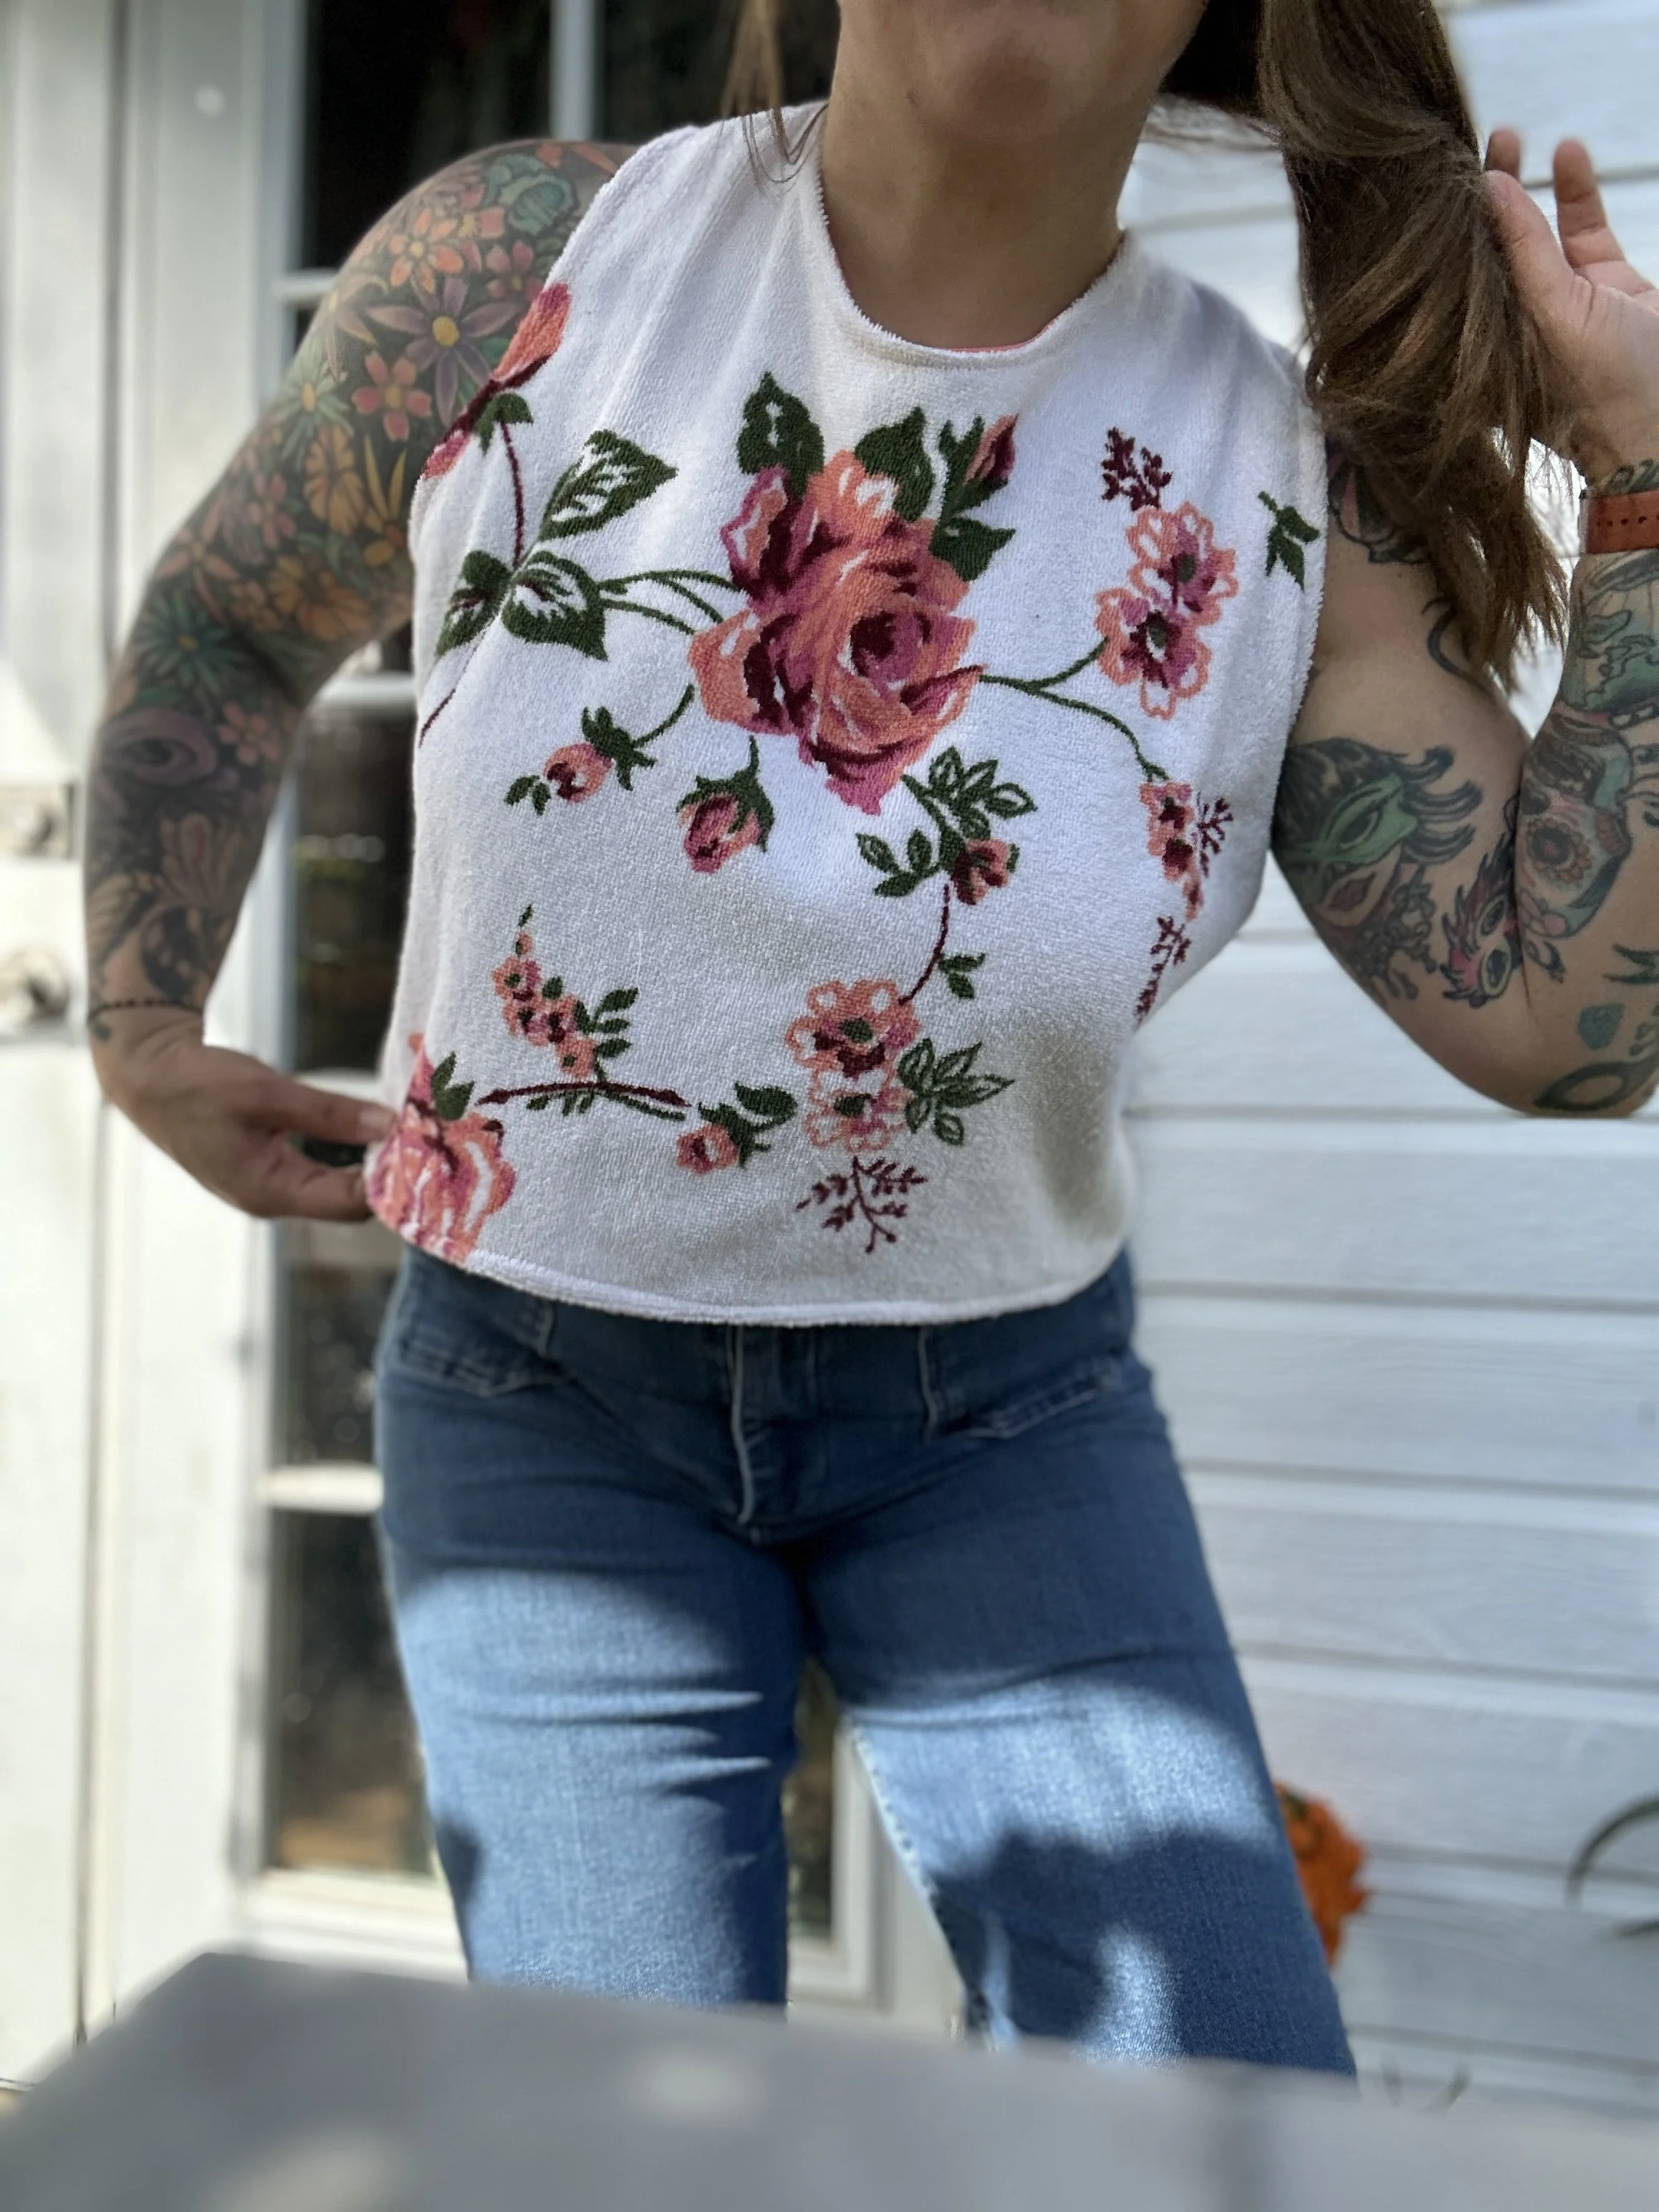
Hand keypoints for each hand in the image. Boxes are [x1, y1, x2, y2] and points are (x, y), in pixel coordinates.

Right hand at [92, 1006, 396, 1220]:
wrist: (148, 1076)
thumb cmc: (200, 1084)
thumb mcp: (270, 1093)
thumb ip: (331, 1113)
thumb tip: (390, 1125)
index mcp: (269, 1193)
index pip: (350, 1204)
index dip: (390, 1180)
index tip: (423, 1146)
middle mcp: (272, 1200)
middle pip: (348, 1201)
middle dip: (385, 1170)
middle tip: (422, 1134)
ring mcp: (269, 1187)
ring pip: (336, 1184)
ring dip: (367, 1158)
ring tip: (401, 1126)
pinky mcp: (268, 1168)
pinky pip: (320, 1168)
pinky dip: (344, 1149)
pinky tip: (366, 1123)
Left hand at [1484, 133, 1658, 482]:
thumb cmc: (1599, 391)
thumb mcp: (1554, 317)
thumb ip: (1524, 254)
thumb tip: (1491, 187)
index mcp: (1484, 342)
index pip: (1459, 272)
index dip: (1453, 221)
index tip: (1446, 171)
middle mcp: (1516, 322)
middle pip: (1492, 245)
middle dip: (1489, 192)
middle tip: (1488, 140)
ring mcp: (1561, 303)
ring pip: (1539, 230)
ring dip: (1531, 183)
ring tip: (1516, 135)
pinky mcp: (1603, 287)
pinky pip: (1582, 230)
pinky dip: (1576, 191)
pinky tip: (1568, 152)